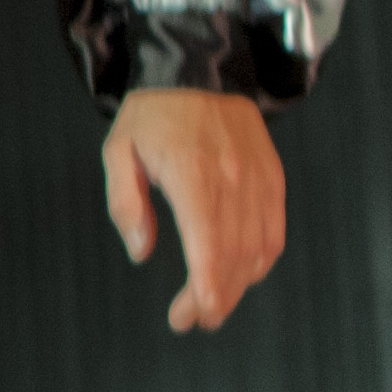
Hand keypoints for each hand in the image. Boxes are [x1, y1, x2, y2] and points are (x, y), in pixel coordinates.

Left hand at [103, 88, 285, 333]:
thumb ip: (125, 204)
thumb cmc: (152, 116)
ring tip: (212, 305)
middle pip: (235, 255)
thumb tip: (141, 251)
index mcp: (192, 172)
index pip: (209, 243)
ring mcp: (258, 178)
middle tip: (191, 320)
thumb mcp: (118, 151)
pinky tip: (241, 276)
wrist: (198, 72)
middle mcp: (233, 177)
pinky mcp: (272, 177)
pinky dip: (261, 261)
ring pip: (259, 249)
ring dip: (238, 286)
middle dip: (215, 298)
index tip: (191, 316)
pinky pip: (274, 231)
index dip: (205, 287)